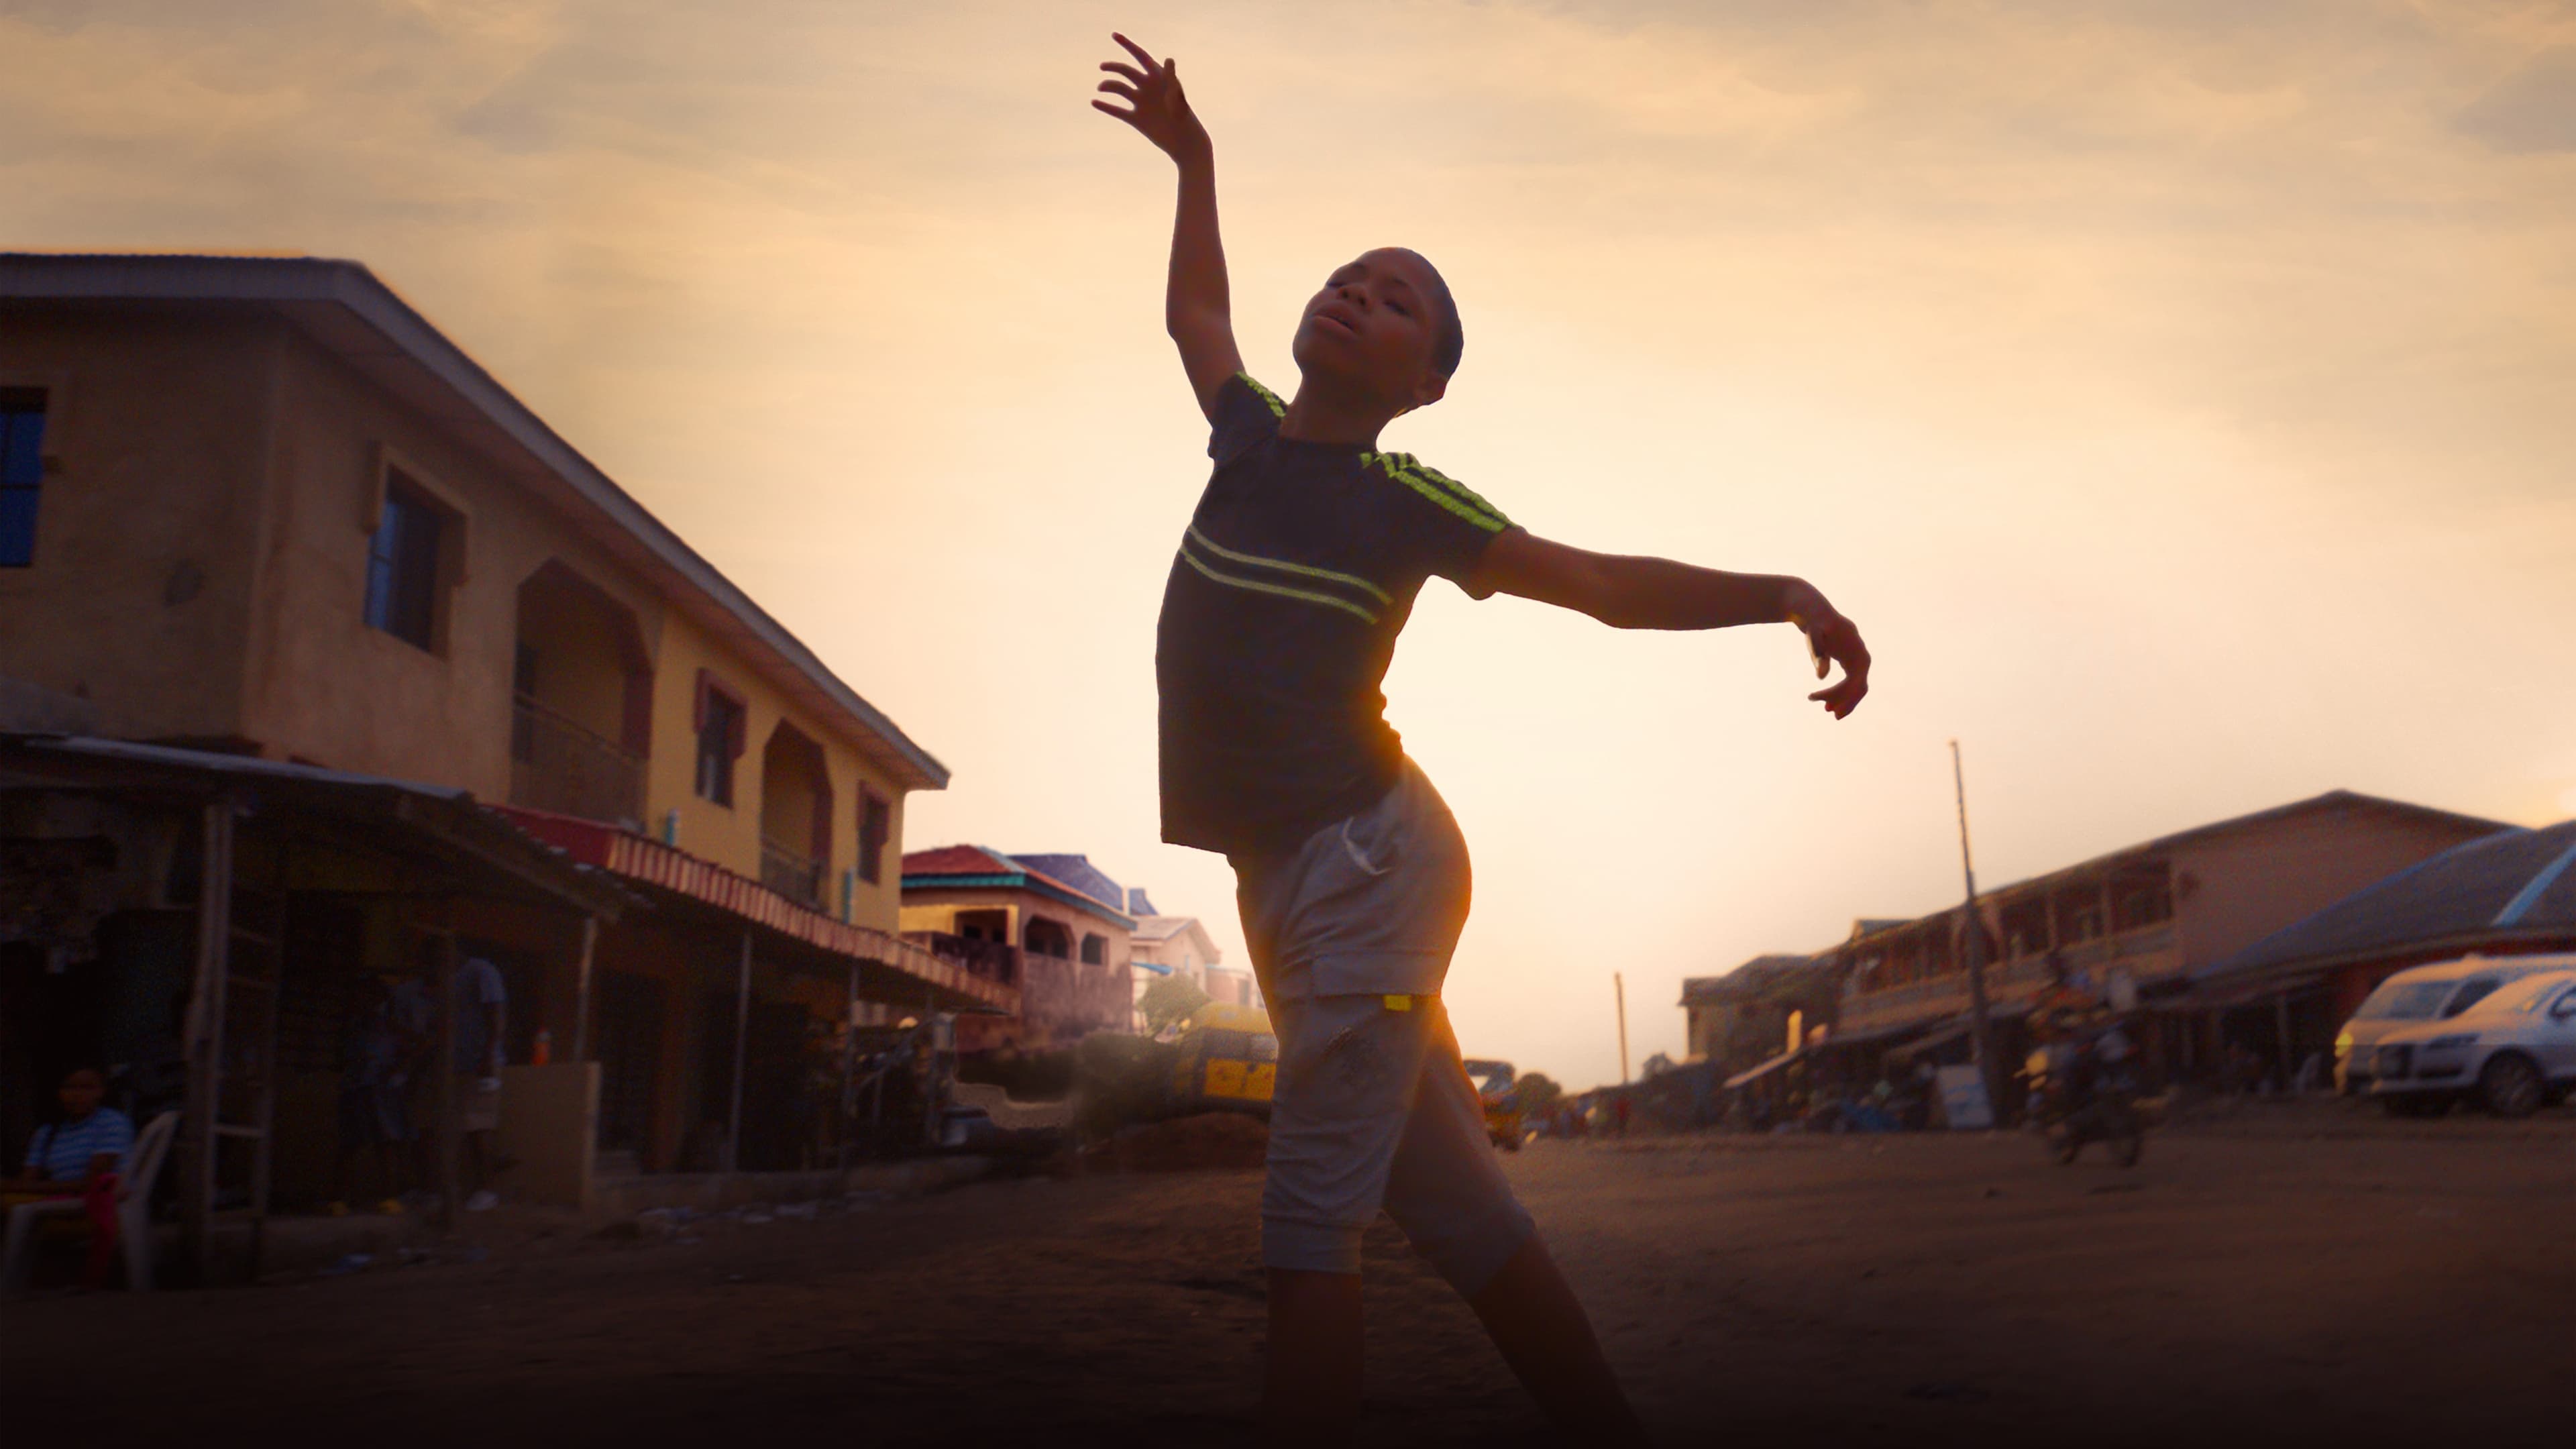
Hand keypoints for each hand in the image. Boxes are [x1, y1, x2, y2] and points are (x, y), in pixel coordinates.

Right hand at [1092, 33, 1207, 163]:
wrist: (1183, 142)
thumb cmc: (1184, 117)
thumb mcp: (1176, 95)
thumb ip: (1171, 77)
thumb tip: (1168, 59)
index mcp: (1157, 78)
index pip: (1140, 56)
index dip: (1128, 45)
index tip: (1114, 35)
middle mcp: (1147, 88)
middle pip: (1126, 71)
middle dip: (1113, 67)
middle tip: (1103, 67)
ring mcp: (1141, 103)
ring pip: (1119, 89)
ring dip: (1108, 86)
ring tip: (1100, 89)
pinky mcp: (1137, 119)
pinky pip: (1117, 111)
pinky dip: (1106, 107)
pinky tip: (1094, 102)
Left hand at [1782, 581, 1869, 718]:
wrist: (1811, 609)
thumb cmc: (1813, 622)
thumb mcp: (1814, 636)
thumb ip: (1818, 654)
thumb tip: (1821, 677)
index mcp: (1858, 651)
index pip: (1857, 682)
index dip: (1845, 697)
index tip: (1828, 708)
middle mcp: (1861, 656)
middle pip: (1858, 686)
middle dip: (1845, 701)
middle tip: (1828, 712)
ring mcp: (1856, 658)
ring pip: (1854, 686)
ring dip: (1841, 698)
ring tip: (1823, 707)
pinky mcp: (1848, 660)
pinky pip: (1849, 681)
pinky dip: (1838, 691)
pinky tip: (1823, 698)